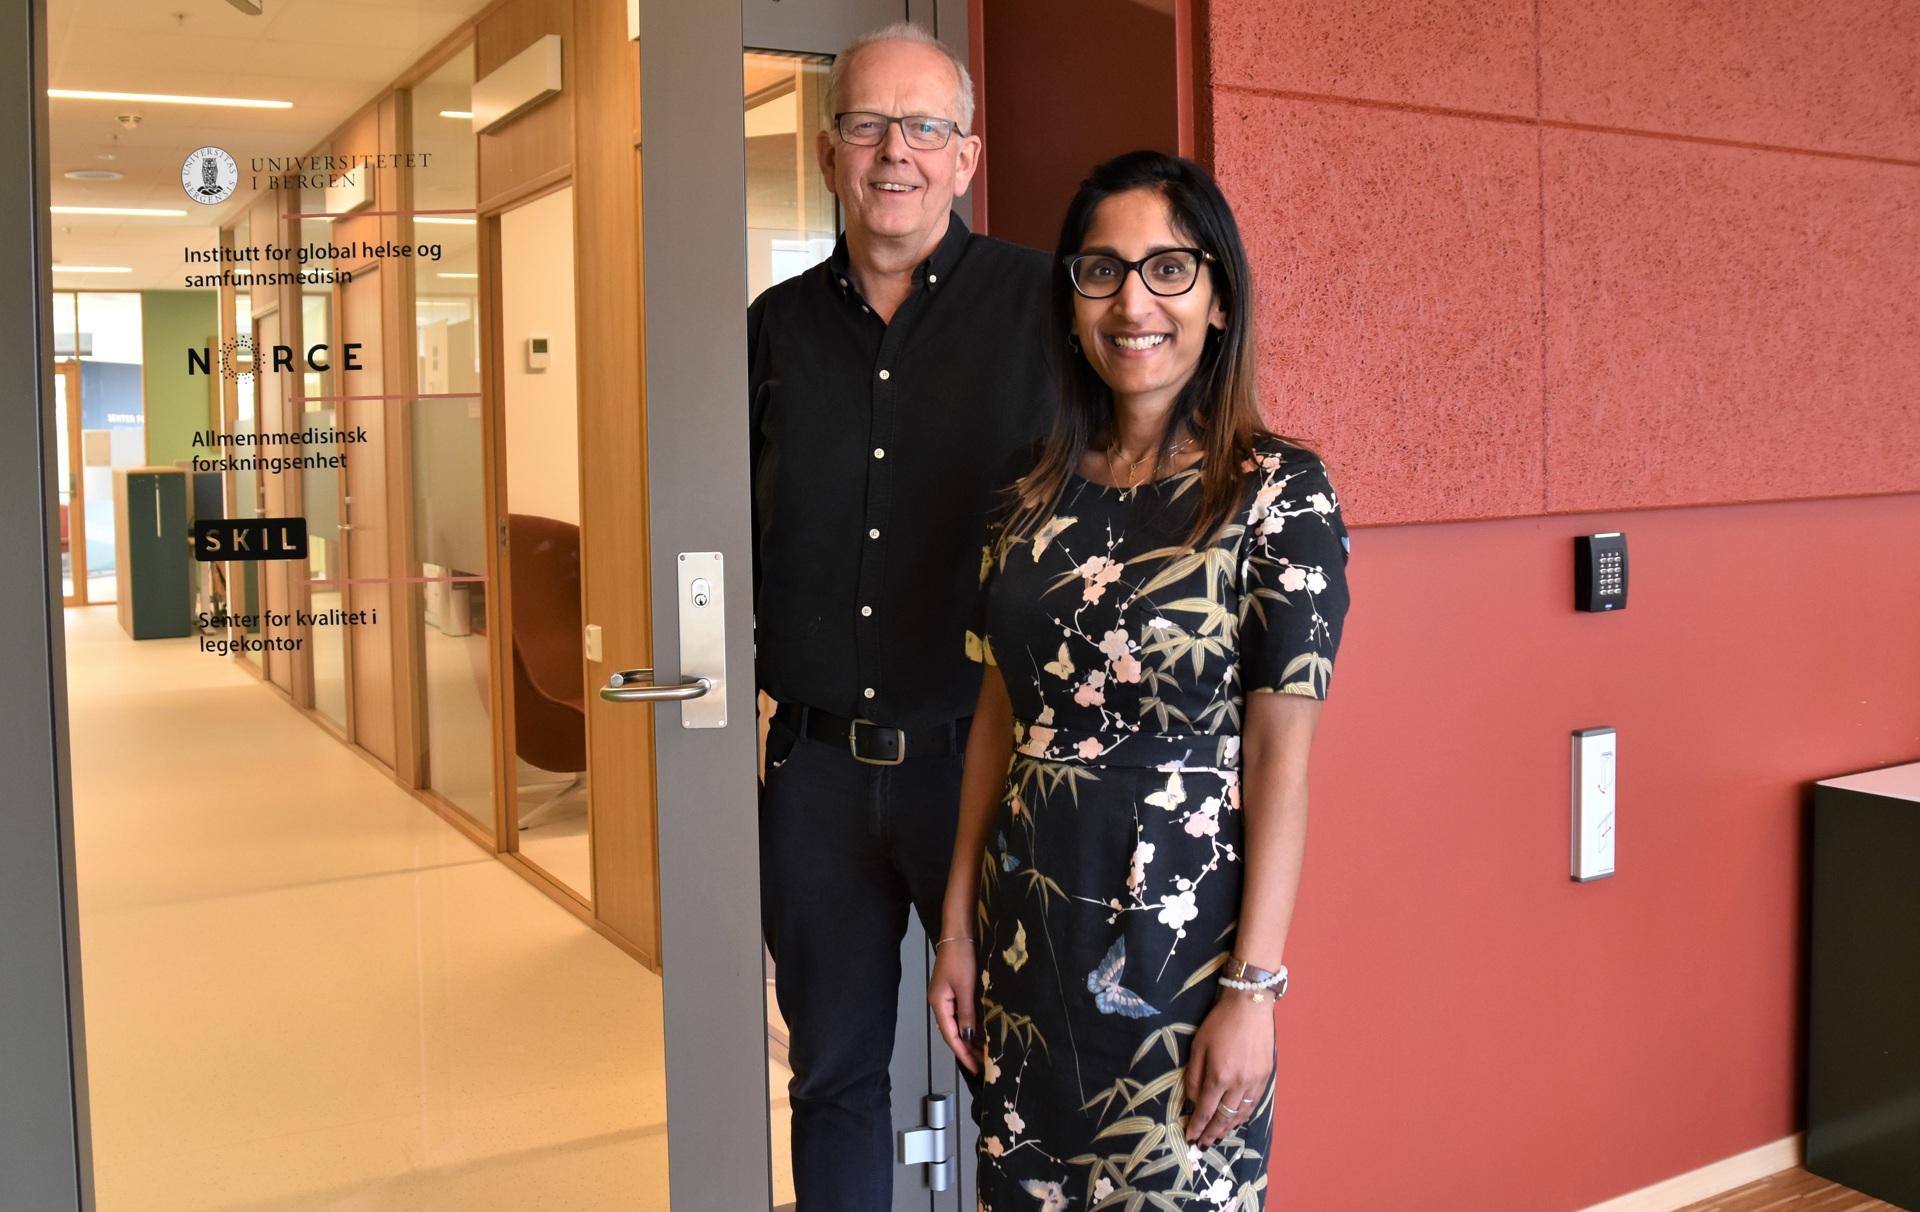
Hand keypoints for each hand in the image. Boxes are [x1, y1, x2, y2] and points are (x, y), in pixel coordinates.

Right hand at [928, 940, 983, 1072]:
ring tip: (985, 1054)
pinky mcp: (955, 990)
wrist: (959, 933)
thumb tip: (968, 1037)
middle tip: (984, 1065)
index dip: (962, 1053)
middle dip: (967, 1049)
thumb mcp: (965, 987)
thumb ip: (967, 1013)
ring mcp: (947, 997)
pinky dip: (972, 1026)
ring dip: (971, 1039)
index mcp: (939, 1004)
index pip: (951, 1036)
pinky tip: (983, 1033)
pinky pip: (962, 1015)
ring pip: (959, 1025)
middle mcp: (941, 1003)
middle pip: (953, 1032)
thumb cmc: (961, 959)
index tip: (975, 1068)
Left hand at [1183, 992, 1274, 1146]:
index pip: (1206, 1110)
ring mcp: (1255, 1081)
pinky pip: (1254, 1103)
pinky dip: (1244, 1115)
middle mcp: (1238, 1083)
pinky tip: (1237, 1119)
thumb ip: (1194, 1076)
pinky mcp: (1266, 1076)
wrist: (1251, 1005)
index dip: (1197, 1127)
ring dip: (1229, 1127)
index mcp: (1219, 1076)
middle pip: (1224, 1117)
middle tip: (1203, 1145)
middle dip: (1212, 1133)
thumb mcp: (1198, 1046)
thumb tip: (1192, 1100)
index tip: (1190, 1137)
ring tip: (1218, 1136)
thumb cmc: (1219, 1022)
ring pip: (1241, 1114)